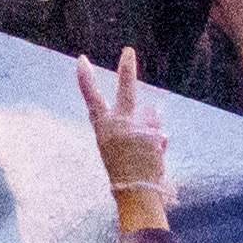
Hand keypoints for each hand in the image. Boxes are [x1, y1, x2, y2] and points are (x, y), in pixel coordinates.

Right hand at [76, 47, 169, 196]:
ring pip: (151, 118)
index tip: (82, 59)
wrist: (136, 191)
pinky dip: (160, 143)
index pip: (91, 98)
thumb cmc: (123, 171)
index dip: (86, 79)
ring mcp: (137, 127)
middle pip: (125, 90)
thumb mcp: (113, 147)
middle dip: (126, 69)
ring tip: (145, 153)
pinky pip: (161, 133)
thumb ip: (127, 125)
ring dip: (152, 130)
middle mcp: (118, 124)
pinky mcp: (153, 134)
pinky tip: (153, 158)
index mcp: (103, 128)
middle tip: (128, 51)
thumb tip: (154, 108)